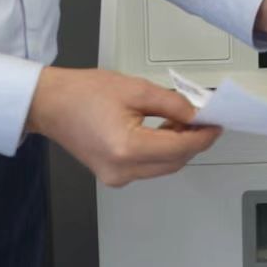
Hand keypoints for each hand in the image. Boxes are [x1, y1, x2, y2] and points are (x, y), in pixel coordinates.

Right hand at [25, 67, 218, 186]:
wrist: (50, 103)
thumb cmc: (82, 92)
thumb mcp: (136, 89)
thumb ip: (172, 103)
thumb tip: (196, 113)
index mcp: (127, 148)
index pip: (180, 148)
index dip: (203, 136)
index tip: (216, 124)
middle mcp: (122, 170)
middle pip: (174, 162)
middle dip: (193, 141)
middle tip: (203, 118)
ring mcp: (116, 177)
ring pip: (163, 167)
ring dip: (178, 146)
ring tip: (182, 120)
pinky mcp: (112, 175)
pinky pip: (148, 167)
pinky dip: (161, 152)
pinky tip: (164, 130)